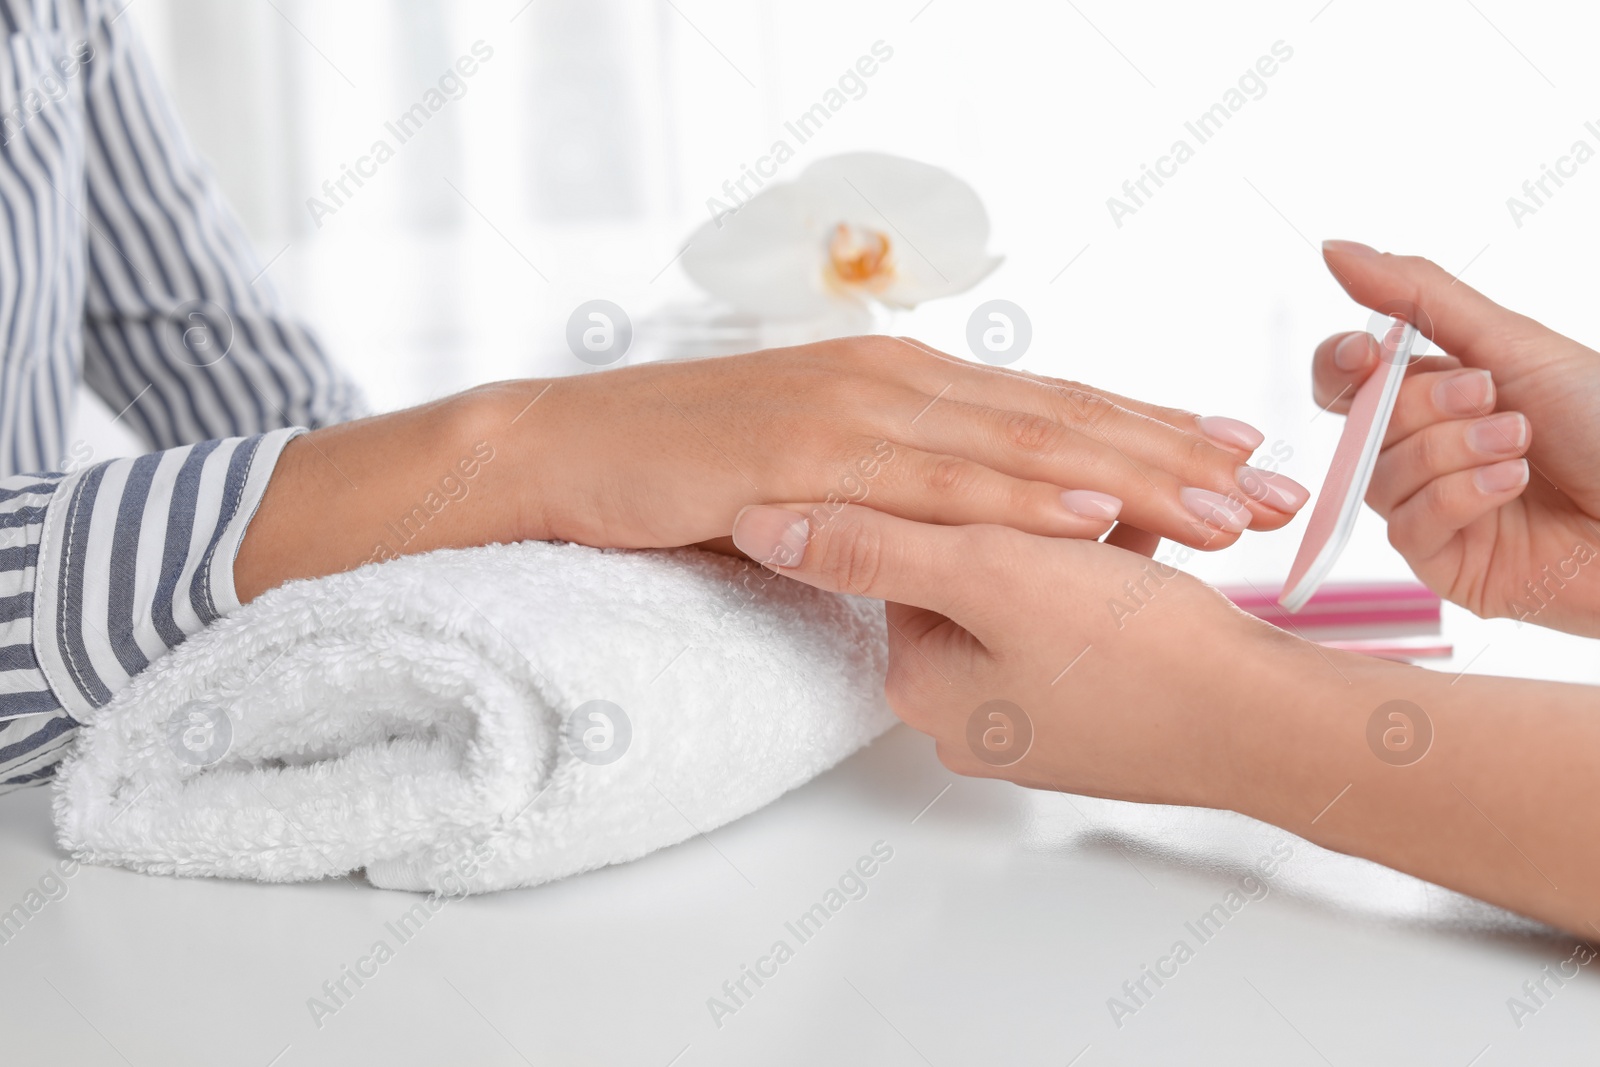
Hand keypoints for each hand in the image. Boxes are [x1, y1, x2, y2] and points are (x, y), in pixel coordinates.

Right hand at [237, 335, 1309, 602]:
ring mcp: (856, 412)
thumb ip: (885, 491)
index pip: (1044, 411)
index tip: (1231, 457)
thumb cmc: (687, 465)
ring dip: (1129, 473)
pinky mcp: (811, 455)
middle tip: (1272, 484)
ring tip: (1222, 503)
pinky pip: (933, 482)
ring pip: (1017, 445)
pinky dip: (1018, 493)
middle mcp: (895, 384)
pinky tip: (1091, 505)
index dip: (1145, 433)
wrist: (569, 450)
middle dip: (1172, 454)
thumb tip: (943, 531)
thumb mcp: (808, 472)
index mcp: (900, 387)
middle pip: (1059, 420)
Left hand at [731, 501, 1599, 937]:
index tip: (1025, 480)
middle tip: (1094, 501)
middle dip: (1036, 516)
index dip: (965, 495)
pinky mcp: (1097, 704)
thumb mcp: (988, 573)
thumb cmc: (1133, 650)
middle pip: (971, 566)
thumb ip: (868, 544)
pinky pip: (1086, 610)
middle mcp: (966, 710)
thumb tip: (753, 524)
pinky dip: (1117, 567)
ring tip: (1139, 520)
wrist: (1270, 722)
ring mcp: (1034, 714)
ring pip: (1038, 580)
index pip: (902, 550)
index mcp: (920, 682)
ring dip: (1084, 533)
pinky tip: (1158, 542)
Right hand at [1315, 242, 1599, 636]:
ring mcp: (1434, 509)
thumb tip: (1334, 250)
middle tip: (1491, 396)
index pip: (1347, 379)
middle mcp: (1428, 451)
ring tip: (1519, 445)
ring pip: (1380, 477)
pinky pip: (1407, 528)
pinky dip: (1459, 497)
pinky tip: (1512, 485)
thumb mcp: (1511, 342)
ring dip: (1452, 451)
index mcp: (1440, 394)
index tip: (1366, 353)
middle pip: (1360, 425)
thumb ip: (1417, 295)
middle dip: (1422, 405)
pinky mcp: (1446, 564)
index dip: (1340, 365)